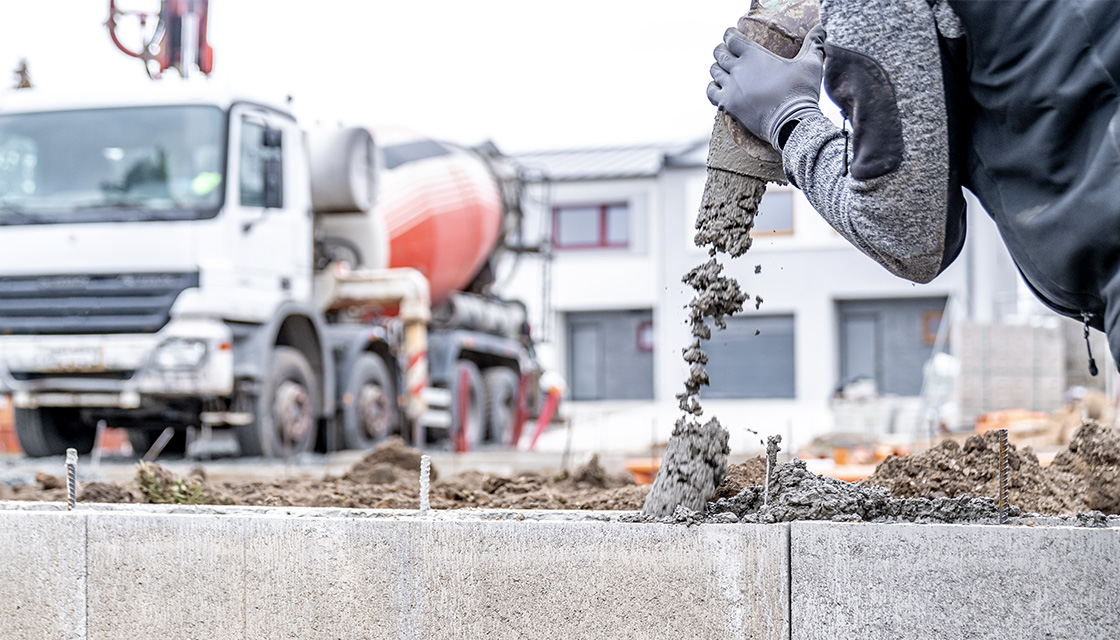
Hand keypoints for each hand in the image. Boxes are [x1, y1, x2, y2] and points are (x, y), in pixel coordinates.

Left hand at [707, 25, 824, 149]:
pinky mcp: (727, 105)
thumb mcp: (810, 64)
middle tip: (727, 53)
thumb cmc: (800, 92)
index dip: (730, 36)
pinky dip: (713, 88)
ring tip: (723, 70)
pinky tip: (719, 88)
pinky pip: (711, 93)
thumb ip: (813, 45)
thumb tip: (821, 30)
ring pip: (714, 72)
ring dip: (718, 69)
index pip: (731, 38)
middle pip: (720, 54)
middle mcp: (738, 69)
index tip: (731, 37)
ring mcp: (730, 87)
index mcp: (753, 54)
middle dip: (722, 51)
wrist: (791, 123)